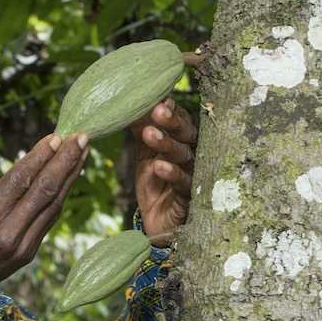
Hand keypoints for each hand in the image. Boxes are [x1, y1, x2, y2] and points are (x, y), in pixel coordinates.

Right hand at [0, 133, 88, 287]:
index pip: (19, 180)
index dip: (40, 156)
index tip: (56, 136)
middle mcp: (6, 233)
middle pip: (44, 190)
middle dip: (65, 161)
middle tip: (82, 137)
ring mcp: (21, 246)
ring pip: (52, 204)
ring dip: (70, 176)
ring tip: (82, 151)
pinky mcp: (29, 253)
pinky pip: (50, 219)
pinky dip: (61, 195)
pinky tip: (69, 177)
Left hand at [131, 98, 196, 246]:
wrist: (154, 220)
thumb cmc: (153, 183)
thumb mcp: (143, 154)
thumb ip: (140, 131)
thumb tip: (129, 105)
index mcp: (180, 140)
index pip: (180, 119)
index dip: (172, 110)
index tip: (159, 100)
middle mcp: (190, 153)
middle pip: (186, 133)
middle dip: (172, 121)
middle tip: (158, 110)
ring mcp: (192, 174)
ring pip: (184, 155)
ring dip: (166, 144)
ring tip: (149, 135)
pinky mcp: (189, 196)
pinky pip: (183, 183)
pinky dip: (172, 173)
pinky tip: (159, 166)